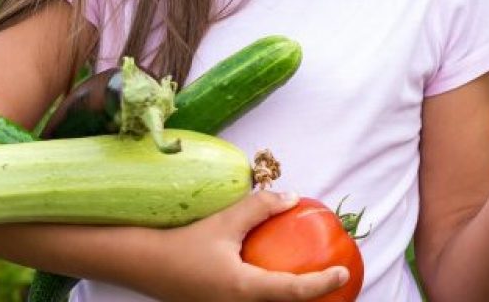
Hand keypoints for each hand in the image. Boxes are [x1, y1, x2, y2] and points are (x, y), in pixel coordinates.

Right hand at [131, 190, 351, 301]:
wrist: (145, 265)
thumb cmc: (184, 244)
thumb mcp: (225, 223)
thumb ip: (260, 208)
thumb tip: (292, 198)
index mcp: (245, 290)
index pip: (293, 292)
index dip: (322, 284)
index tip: (343, 273)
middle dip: (313, 299)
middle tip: (335, 279)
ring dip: (293, 298)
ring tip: (315, 283)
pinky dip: (275, 297)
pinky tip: (283, 283)